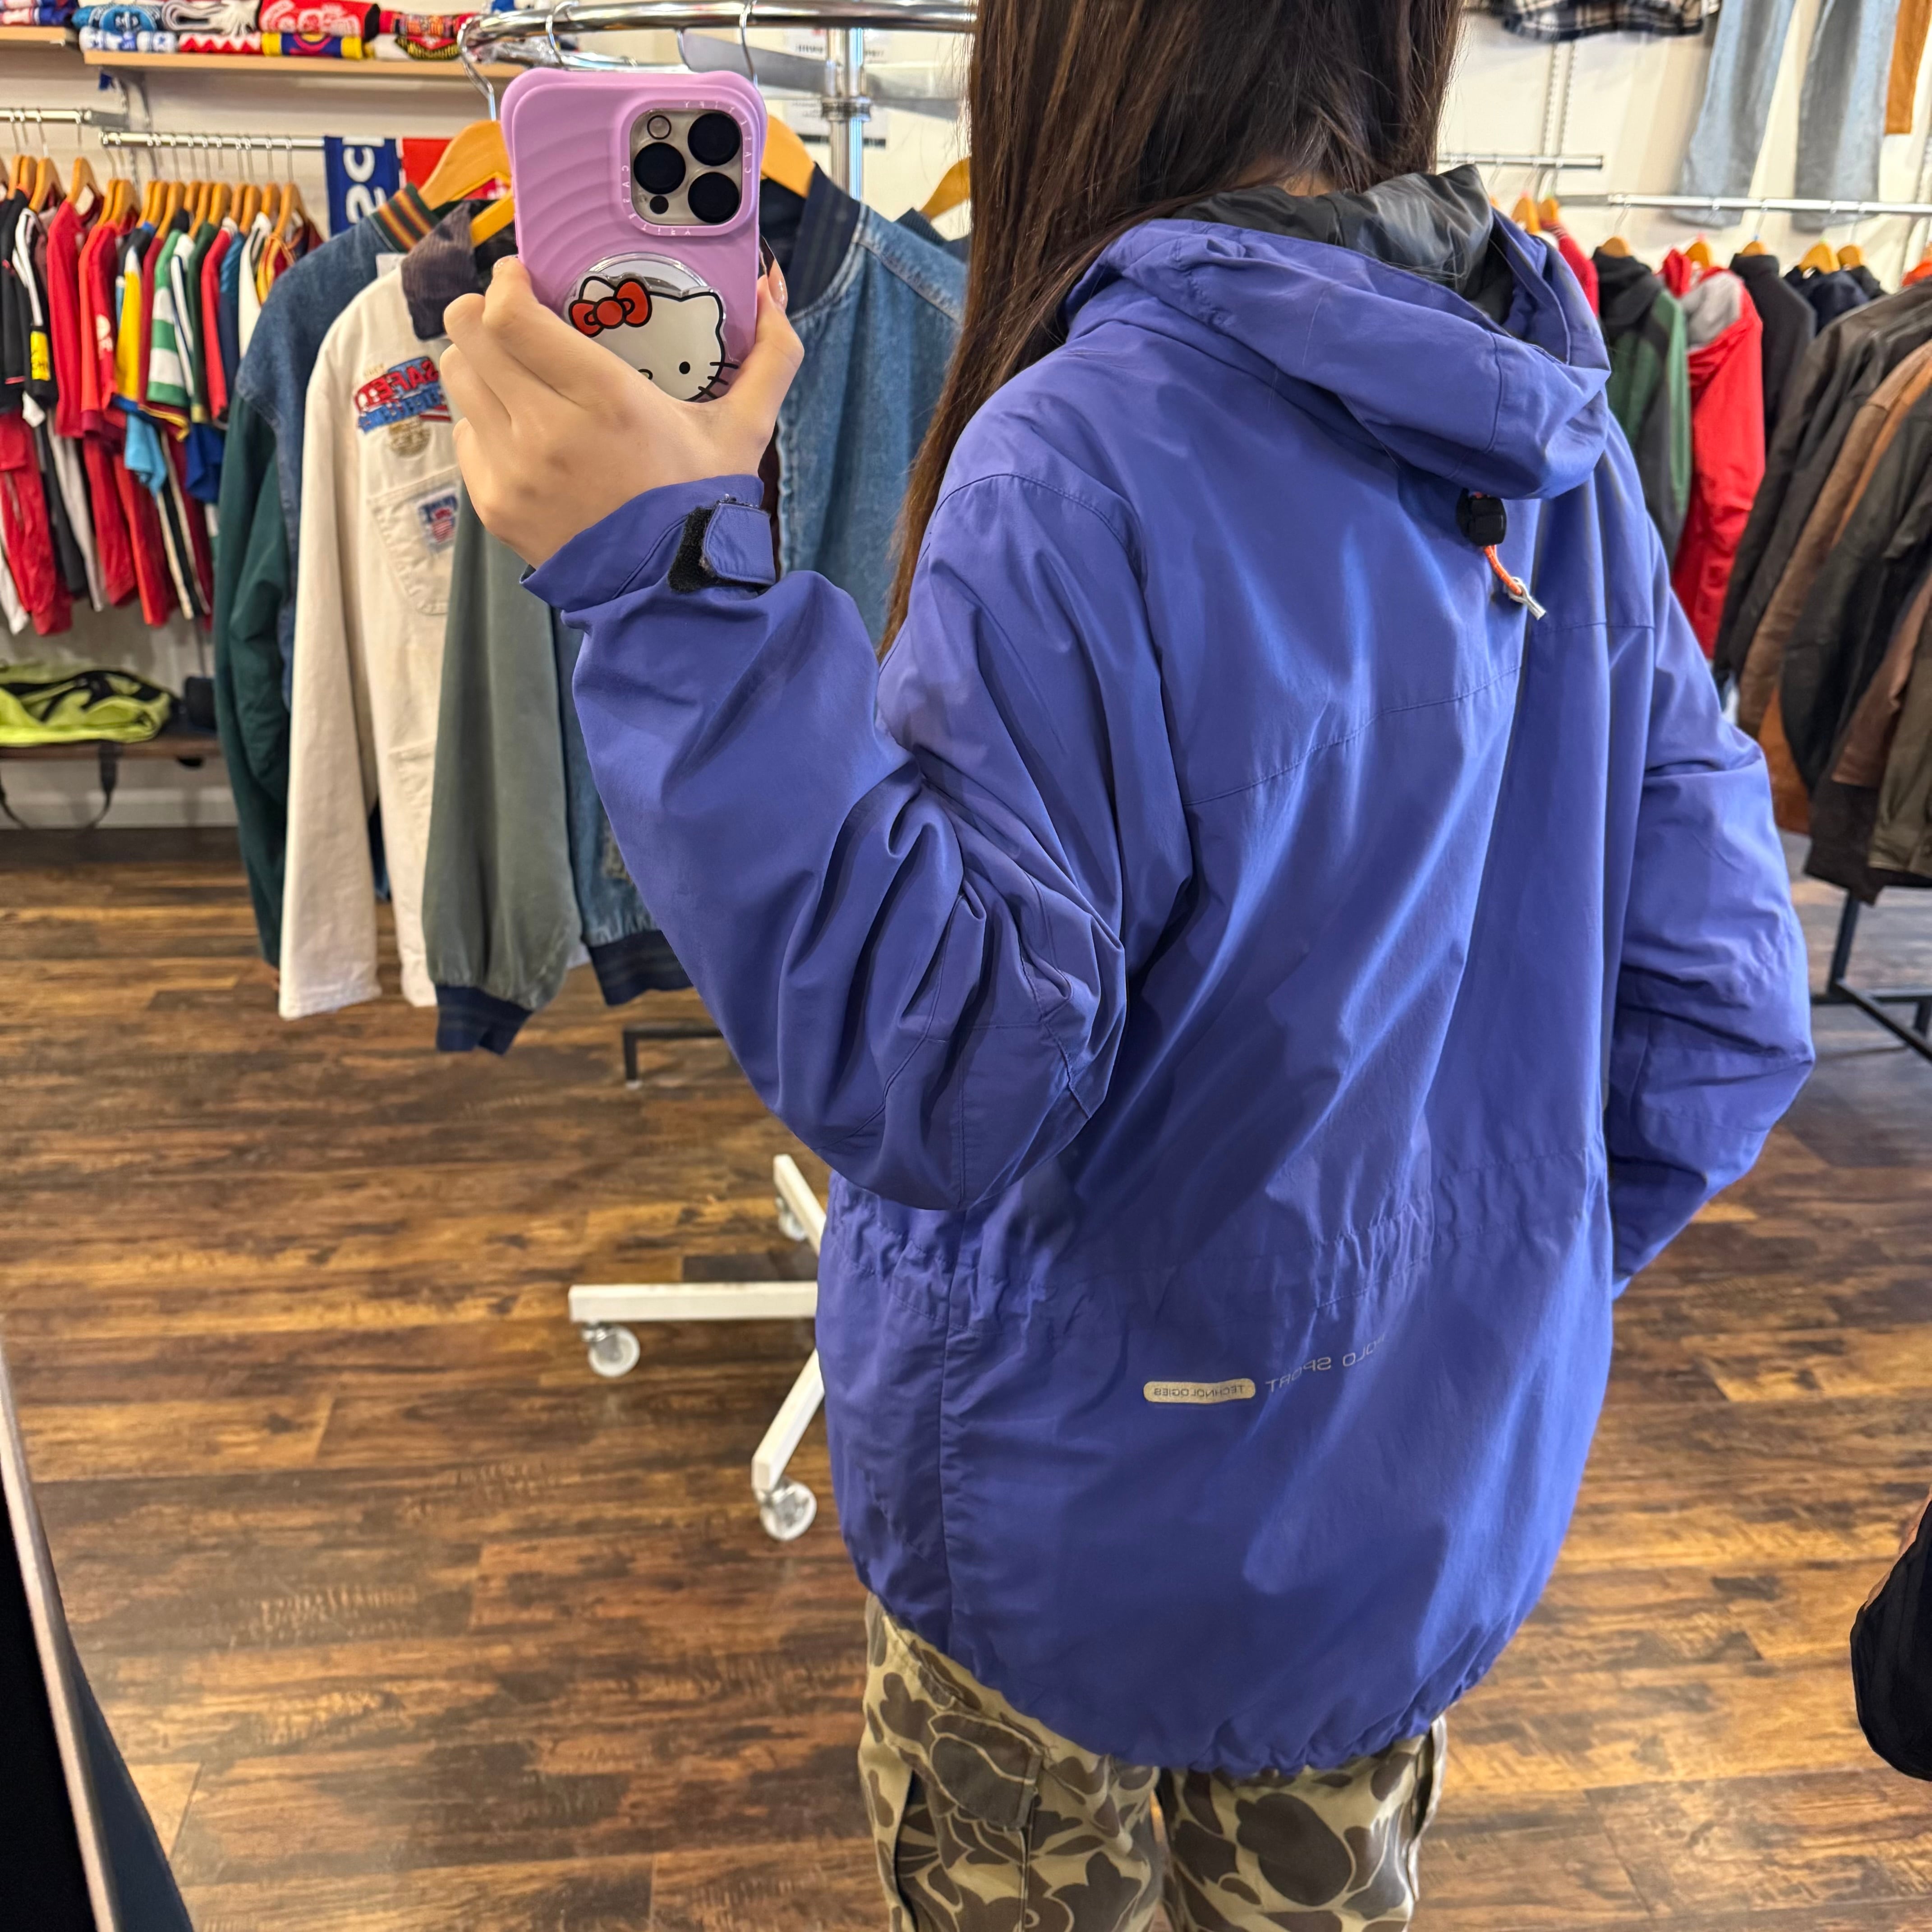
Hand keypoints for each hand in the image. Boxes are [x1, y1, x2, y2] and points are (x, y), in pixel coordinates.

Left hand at [441, 256, 801, 567]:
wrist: (671, 592)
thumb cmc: (703, 503)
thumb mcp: (746, 429)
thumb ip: (771, 356)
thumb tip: (770, 288)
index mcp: (605, 398)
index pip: (509, 315)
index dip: (506, 282)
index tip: (522, 277)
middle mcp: (547, 431)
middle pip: (468, 335)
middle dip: (482, 314)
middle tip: (511, 319)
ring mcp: (514, 470)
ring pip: (458, 379)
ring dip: (479, 365)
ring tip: (513, 373)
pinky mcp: (496, 503)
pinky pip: (465, 436)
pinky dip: (484, 425)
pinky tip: (520, 432)